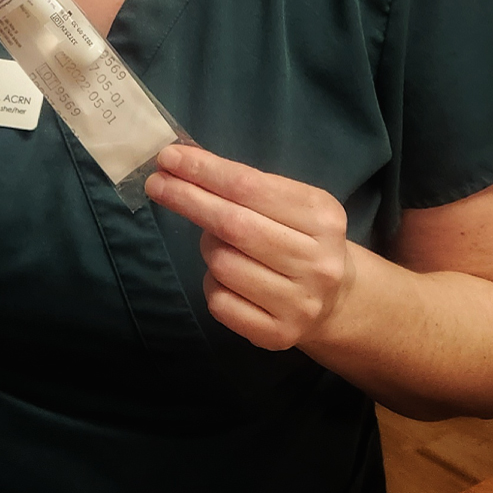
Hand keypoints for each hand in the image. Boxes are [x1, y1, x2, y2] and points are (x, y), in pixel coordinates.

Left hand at [146, 144, 355, 351]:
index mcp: (323, 218)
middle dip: (187, 199)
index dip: (204, 170)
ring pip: (222, 263)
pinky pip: (219, 300)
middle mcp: (317, 262)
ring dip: (208, 246)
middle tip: (156, 183)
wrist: (337, 301)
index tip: (169, 157)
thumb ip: (246, 185)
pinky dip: (212, 282)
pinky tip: (227, 277)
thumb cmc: (301, 238)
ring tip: (220, 242)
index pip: (249, 186)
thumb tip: (182, 163)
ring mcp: (299, 303)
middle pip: (233, 224)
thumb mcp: (292, 203)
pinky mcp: (278, 335)